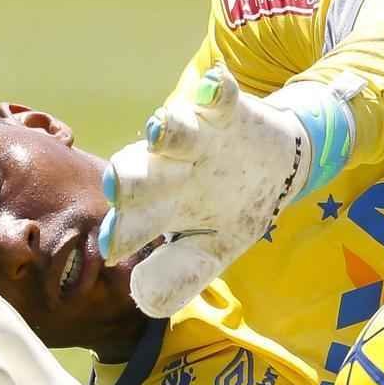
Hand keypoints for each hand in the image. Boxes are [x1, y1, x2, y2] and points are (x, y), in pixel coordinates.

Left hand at [99, 64, 328, 317]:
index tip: (113, 248)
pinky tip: (216, 86)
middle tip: (117, 186)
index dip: (122, 233)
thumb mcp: (209, 252)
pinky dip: (217, 90)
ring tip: (158, 130)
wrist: (270, 165)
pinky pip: (219, 97)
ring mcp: (193, 138)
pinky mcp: (223, 112)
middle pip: (137, 172)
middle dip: (129, 180)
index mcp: (153, 209)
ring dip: (166, 130)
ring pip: (172, 131)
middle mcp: (163, 170)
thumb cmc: (226, 211)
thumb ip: (179, 276)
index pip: (131, 222)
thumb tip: (143, 298)